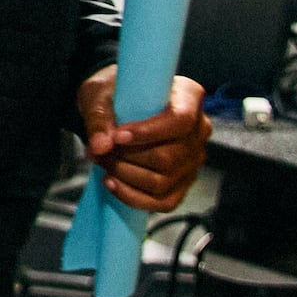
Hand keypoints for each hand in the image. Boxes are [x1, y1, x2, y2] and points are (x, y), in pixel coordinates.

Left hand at [80, 70, 211, 211]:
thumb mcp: (100, 95)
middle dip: (127, 158)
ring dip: (125, 176)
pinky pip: (165, 202)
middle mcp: (199, 129)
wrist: (115, 105)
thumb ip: (99, 118)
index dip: (149, 133)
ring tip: (101, 162)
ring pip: (163, 181)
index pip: (180, 120)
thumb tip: (101, 146)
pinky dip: (134, 197)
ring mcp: (194, 159)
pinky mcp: (183, 182)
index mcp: (188, 96)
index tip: (117, 137)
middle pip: (169, 157)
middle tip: (97, 151)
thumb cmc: (114, 94)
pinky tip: (111, 183)